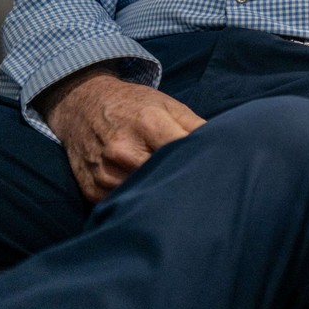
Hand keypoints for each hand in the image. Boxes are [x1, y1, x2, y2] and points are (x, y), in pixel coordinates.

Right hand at [36, 66, 206, 202]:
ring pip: (144, 195)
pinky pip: (123, 203)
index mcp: (149, 124)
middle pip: (164, 178)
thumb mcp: (169, 105)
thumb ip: (196, 126)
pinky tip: (148, 195)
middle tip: (202, 191)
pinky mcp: (92, 189)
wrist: (82, 105)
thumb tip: (226, 145)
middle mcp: (123, 150)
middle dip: (183, 184)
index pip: (182, 152)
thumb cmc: (134, 105)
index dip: (200, 164)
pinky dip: (137, 201)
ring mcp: (105, 172)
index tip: (214, 172)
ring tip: (174, 193)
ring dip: (160, 196)